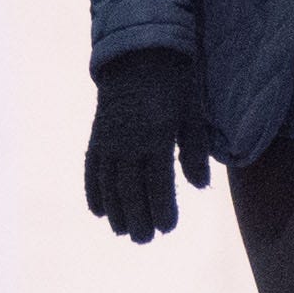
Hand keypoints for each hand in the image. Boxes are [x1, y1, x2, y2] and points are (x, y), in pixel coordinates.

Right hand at [82, 50, 211, 245]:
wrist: (137, 52)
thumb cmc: (174, 84)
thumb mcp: (191, 114)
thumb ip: (193, 151)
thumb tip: (200, 187)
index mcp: (156, 137)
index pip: (158, 184)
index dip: (161, 209)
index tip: (167, 228)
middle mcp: (129, 142)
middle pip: (130, 190)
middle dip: (136, 218)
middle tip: (144, 240)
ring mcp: (109, 139)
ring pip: (108, 184)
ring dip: (115, 211)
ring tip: (122, 231)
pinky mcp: (97, 135)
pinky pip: (92, 169)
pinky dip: (94, 191)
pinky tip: (99, 211)